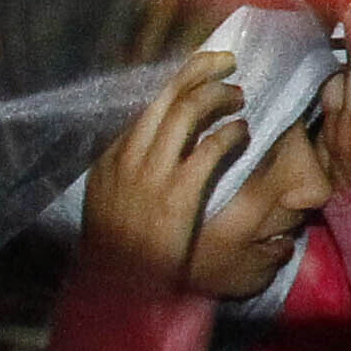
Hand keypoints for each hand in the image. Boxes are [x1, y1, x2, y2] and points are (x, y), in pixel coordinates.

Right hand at [81, 52, 247, 293]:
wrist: (115, 288)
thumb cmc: (117, 250)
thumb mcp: (109, 202)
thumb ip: (126, 171)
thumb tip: (152, 144)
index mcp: (111, 158)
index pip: (146, 106)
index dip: (177, 83)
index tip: (198, 74)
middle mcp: (128, 157)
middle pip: (166, 96)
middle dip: (199, 71)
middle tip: (225, 62)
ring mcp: (153, 173)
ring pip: (188, 111)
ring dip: (218, 96)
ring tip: (238, 96)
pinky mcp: (179, 192)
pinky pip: (211, 147)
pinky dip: (230, 133)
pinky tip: (242, 132)